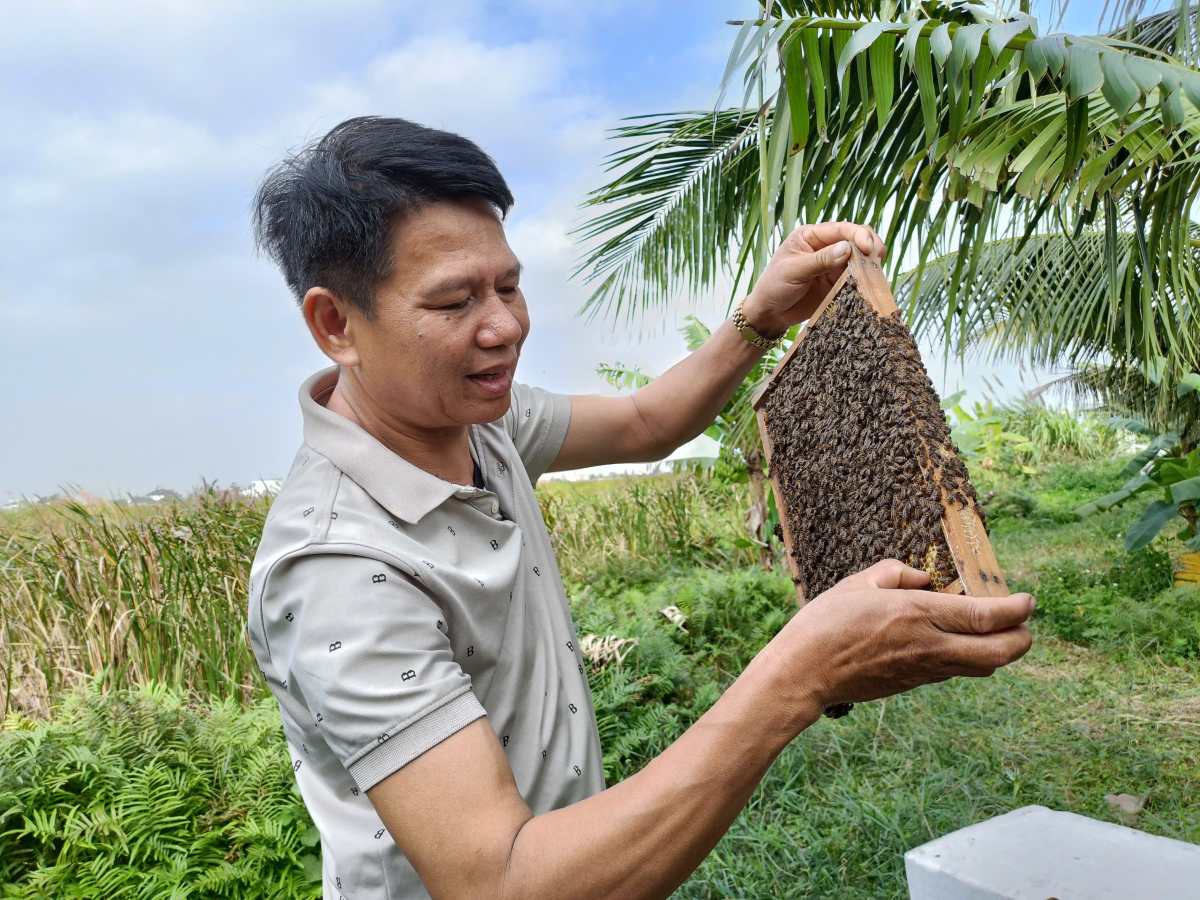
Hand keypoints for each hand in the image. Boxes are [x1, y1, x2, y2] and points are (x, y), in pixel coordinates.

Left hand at [740, 222, 885, 335]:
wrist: (770, 314)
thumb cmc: (774, 286)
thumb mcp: (794, 271)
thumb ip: (820, 260)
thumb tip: (847, 249)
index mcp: (811, 236)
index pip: (841, 229)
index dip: (858, 235)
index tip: (868, 247)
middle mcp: (826, 247)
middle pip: (856, 240)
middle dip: (870, 247)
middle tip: (878, 259)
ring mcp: (834, 265)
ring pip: (860, 259)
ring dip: (870, 264)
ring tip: (876, 273)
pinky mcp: (839, 283)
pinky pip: (858, 278)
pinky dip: (866, 280)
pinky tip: (871, 285)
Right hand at [762, 559, 1033, 724]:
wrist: (805, 673)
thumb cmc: (826, 623)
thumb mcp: (859, 582)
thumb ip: (897, 573)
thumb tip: (925, 580)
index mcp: (918, 614)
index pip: (986, 617)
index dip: (1016, 610)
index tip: (1028, 601)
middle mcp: (930, 646)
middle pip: (999, 653)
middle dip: (1021, 639)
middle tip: (1023, 622)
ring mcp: (924, 670)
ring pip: (982, 668)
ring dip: (998, 651)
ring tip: (995, 632)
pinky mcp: (913, 685)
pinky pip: (955, 672)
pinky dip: (968, 658)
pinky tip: (954, 643)